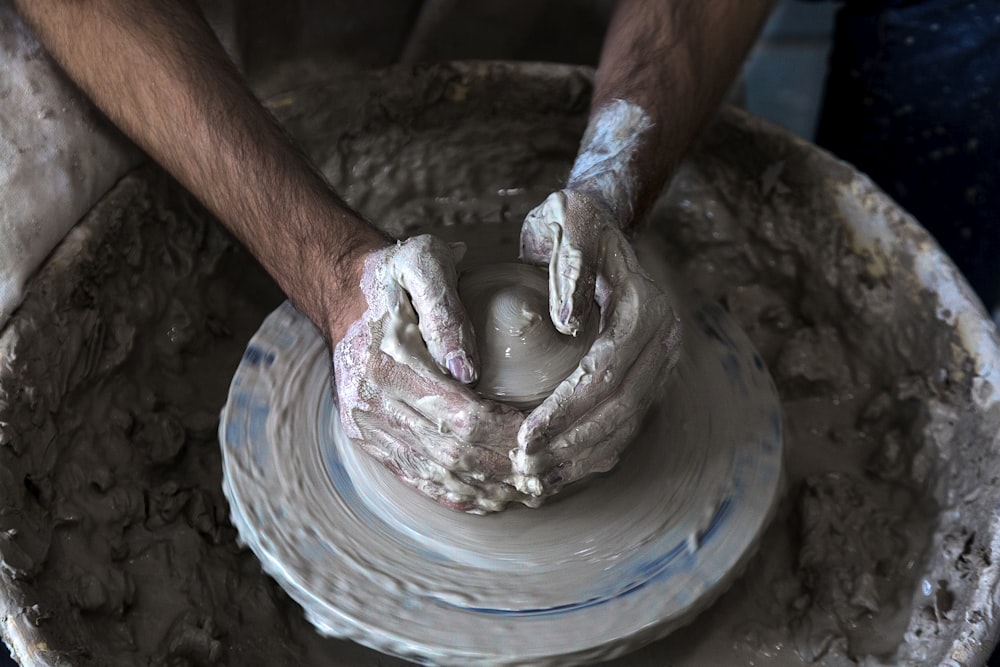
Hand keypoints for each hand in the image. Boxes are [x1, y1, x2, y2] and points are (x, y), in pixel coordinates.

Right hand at [331, 235, 530, 512]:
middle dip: (504, 469)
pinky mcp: (367, 437)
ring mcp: (366, 425)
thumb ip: (445, 308)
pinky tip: (489, 497)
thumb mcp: (423, 261)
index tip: (545, 436)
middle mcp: (371, 402)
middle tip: (549, 472)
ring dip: (485, 489)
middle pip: (451, 453)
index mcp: (388, 361)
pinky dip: (455, 493)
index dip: (508, 434)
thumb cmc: (396, 273)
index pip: (461, 416)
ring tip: (528, 490)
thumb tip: (468, 368)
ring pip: (435, 474)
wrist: (343, 290)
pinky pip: (414, 476)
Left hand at [513, 189, 681, 496]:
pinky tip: (563, 468)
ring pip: (626, 422)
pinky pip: (626, 420)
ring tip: (539, 481)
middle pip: (619, 408)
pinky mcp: (649, 373)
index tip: (523, 437)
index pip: (604, 373)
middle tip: (525, 472)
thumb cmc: (574, 223)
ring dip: (582, 457)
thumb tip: (568, 323)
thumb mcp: (568, 223)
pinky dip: (595, 448)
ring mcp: (661, 359)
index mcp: (644, 308)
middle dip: (571, 445)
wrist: (602, 223)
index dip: (565, 411)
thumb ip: (569, 267)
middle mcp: (664, 338)